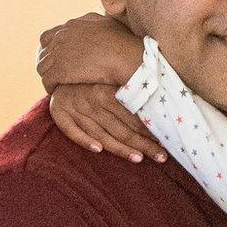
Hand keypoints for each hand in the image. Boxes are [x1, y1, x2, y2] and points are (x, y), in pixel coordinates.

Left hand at [37, 12, 141, 94]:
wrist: (125, 57)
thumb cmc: (123, 42)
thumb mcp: (108, 23)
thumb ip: (95, 22)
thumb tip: (92, 22)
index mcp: (72, 25)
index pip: (48, 37)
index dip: (51, 49)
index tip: (59, 59)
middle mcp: (61, 37)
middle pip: (43, 52)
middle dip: (48, 63)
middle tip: (56, 73)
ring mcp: (58, 53)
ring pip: (42, 67)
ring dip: (49, 75)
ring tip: (57, 84)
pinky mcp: (59, 70)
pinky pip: (47, 81)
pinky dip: (51, 87)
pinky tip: (57, 91)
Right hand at [49, 84, 166, 162]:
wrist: (60, 69)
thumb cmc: (94, 76)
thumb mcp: (112, 78)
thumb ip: (131, 91)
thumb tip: (161, 101)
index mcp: (109, 91)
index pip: (133, 116)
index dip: (150, 130)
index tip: (166, 141)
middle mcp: (93, 101)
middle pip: (122, 128)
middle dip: (143, 144)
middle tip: (162, 156)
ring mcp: (76, 109)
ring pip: (101, 134)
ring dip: (120, 148)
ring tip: (139, 158)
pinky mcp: (60, 114)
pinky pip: (72, 131)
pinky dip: (85, 140)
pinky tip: (99, 150)